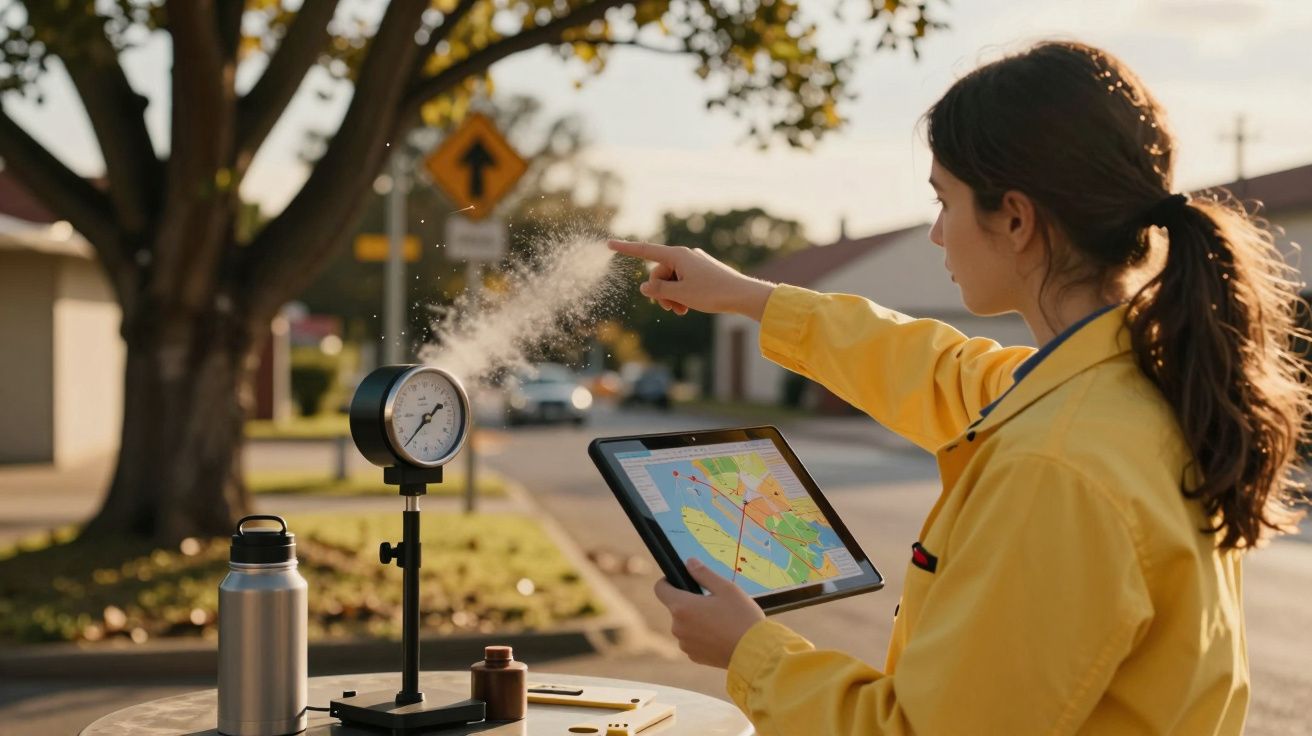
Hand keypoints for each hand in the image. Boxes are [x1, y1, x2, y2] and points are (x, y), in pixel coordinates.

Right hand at [608, 240, 775, 320]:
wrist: (742, 295)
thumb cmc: (712, 293)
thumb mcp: (680, 294)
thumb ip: (658, 290)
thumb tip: (644, 286)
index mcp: (678, 255)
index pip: (646, 251)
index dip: (626, 249)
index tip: (609, 244)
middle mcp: (685, 255)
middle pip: (659, 273)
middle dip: (660, 292)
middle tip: (673, 309)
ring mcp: (694, 263)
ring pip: (670, 280)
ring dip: (671, 297)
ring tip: (682, 311)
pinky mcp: (701, 272)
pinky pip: (682, 282)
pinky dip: (681, 295)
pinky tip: (688, 308)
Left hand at [653, 558, 765, 668]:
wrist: (755, 652)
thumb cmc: (742, 617)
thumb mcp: (726, 588)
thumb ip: (704, 574)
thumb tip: (689, 563)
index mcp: (682, 606)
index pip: (660, 589)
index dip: (668, 582)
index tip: (681, 581)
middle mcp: (678, 627)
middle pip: (676, 608)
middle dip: (690, 603)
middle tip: (714, 603)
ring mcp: (685, 644)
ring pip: (685, 625)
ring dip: (696, 621)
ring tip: (721, 621)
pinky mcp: (694, 657)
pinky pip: (693, 641)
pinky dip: (702, 636)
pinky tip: (721, 635)